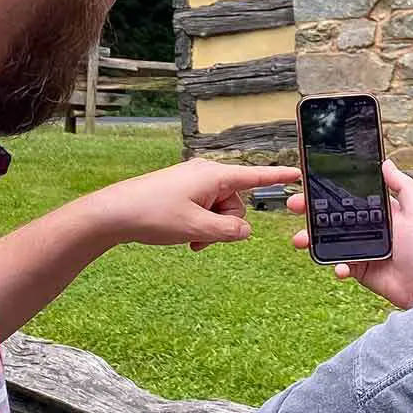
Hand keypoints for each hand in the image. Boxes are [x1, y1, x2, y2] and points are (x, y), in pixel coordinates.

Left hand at [80, 158, 299, 251]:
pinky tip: (185, 236)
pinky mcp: (181, 191)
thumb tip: (244, 232)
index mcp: (214, 175)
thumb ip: (228, 232)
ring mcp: (192, 182)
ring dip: (210, 229)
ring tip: (189, 239)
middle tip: (200, 238)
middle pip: (236, 204)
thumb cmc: (152, 215)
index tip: (298, 173)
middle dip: (224, 226)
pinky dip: (199, 225)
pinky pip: (203, 210)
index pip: (255, 177)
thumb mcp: (197, 229)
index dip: (278, 177)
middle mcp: (206, 173)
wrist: (113, 213)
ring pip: (219, 211)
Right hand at [289, 160, 412, 308]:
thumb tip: (386, 162)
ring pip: (327, 239)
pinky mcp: (356, 268)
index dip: (327, 188)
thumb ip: (402, 186)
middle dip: (309, 209)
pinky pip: (338, 264)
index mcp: (375, 210)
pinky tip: (341, 268)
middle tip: (295, 205)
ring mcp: (357, 247)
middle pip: (330, 214)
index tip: (309, 180)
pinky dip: (335, 265)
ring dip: (310, 238)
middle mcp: (363, 227)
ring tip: (300, 239)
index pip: (347, 195)